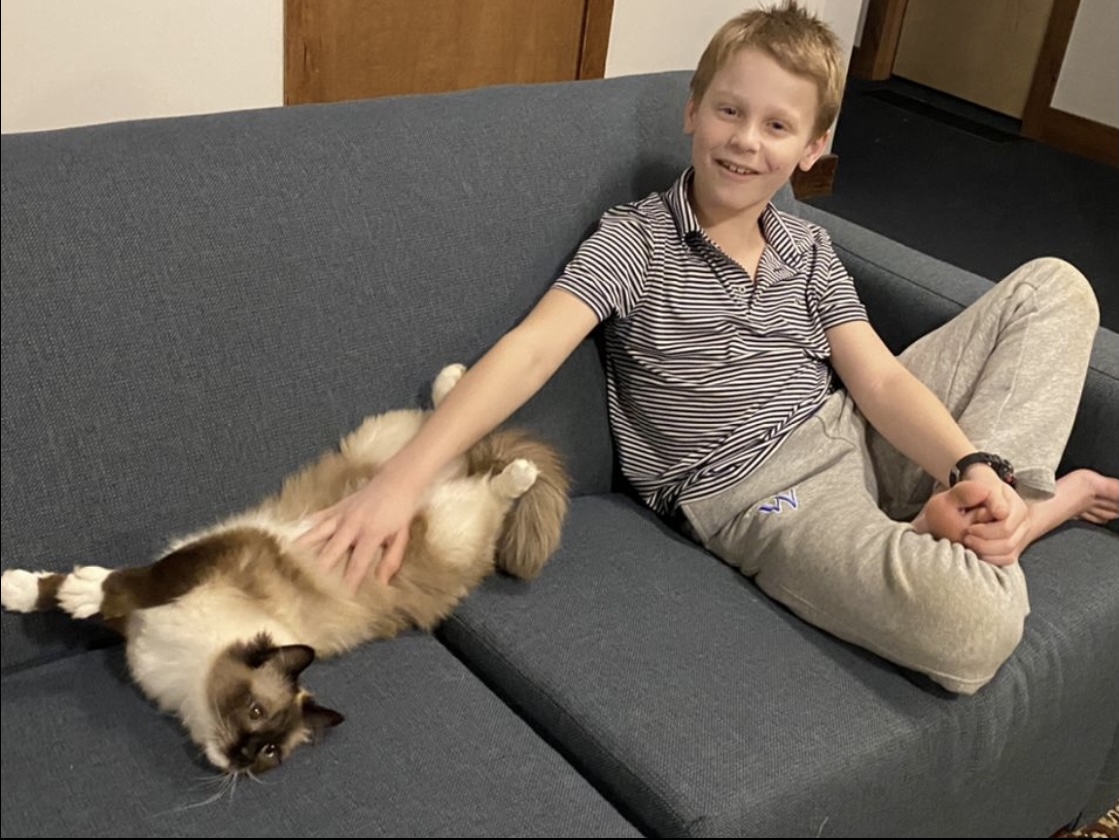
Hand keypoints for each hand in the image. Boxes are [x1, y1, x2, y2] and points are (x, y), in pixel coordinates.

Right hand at [296, 470, 420, 590]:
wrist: (398, 479)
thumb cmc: (401, 510)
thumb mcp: (401, 536)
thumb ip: (391, 560)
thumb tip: (382, 582)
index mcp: (371, 533)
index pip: (356, 564)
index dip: (348, 583)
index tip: (340, 600)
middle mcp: (352, 524)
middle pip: (329, 552)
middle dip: (319, 572)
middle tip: (309, 588)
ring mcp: (341, 514)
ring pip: (315, 534)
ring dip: (303, 551)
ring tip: (289, 566)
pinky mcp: (336, 507)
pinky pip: (316, 519)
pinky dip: (305, 530)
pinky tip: (291, 541)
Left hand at [961, 469, 1031, 565]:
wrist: (981, 491)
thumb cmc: (979, 485)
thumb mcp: (981, 482)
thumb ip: (991, 496)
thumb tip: (1001, 513)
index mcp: (1018, 507)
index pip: (1006, 527)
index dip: (985, 530)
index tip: (968, 527)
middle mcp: (1024, 523)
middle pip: (1007, 543)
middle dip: (983, 542)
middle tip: (966, 537)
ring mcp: (1020, 536)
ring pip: (1008, 554)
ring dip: (985, 551)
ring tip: (969, 542)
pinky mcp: (1014, 547)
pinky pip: (1006, 561)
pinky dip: (990, 559)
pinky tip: (976, 552)